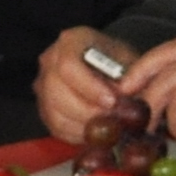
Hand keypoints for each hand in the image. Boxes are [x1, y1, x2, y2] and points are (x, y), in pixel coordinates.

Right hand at [34, 28, 131, 145]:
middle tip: (113, 121)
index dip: (90, 88)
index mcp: (71, 40)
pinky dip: (78, 135)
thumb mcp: (132, 63)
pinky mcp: (45, 108)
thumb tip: (124, 97)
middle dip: (88, 112)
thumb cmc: (121, 63)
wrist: (112, 69)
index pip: (68, 66)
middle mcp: (50, 59)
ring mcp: (43, 85)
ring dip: (84, 126)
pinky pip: (56, 128)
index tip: (112, 102)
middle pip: (56, 91)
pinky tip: (98, 132)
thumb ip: (130, 78)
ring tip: (109, 129)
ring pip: (55, 114)